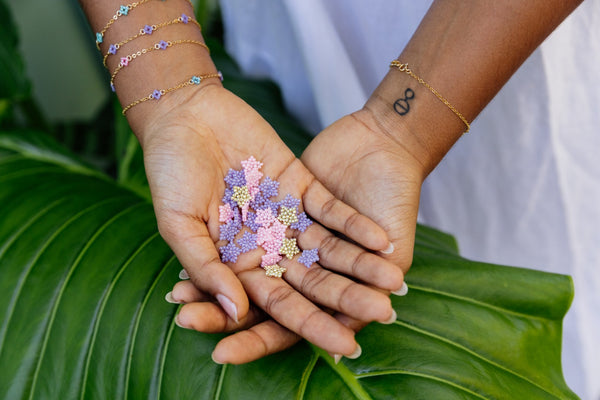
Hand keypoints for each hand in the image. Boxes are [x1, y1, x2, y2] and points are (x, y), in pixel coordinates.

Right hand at [139, 83, 403, 356]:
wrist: (185, 115)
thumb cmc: (170, 172)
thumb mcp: (178, 224)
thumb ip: (206, 268)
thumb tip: (237, 312)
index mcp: (236, 265)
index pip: (277, 305)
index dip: (310, 326)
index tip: (342, 347)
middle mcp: (266, 246)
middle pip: (311, 281)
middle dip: (346, 298)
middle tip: (383, 314)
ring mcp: (286, 216)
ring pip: (328, 248)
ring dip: (360, 264)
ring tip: (393, 281)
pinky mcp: (300, 185)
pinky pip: (332, 210)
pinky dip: (355, 224)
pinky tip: (382, 241)